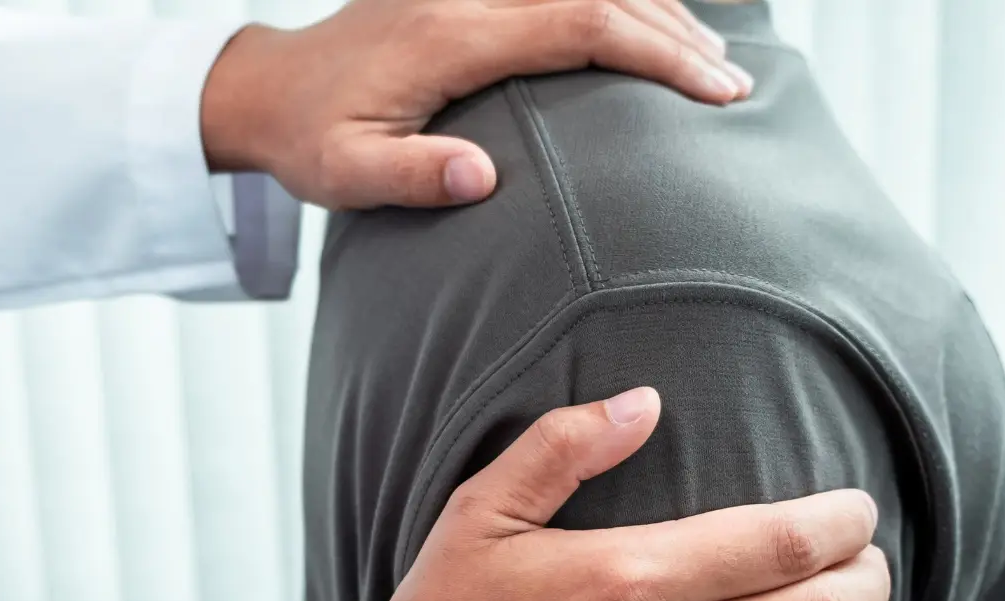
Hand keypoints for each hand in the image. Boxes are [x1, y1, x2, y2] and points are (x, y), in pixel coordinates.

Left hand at [201, 0, 752, 208]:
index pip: (579, 26)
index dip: (655, 53)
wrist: (270, 87)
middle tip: (734, 85)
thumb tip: (482, 179)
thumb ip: (409, 176)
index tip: (714, 91)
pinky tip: (651, 24)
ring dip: (655, 9)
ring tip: (711, 59)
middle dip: (676, 32)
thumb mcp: (343, 173)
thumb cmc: (310, 138)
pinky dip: (616, 1)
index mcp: (450, 34)